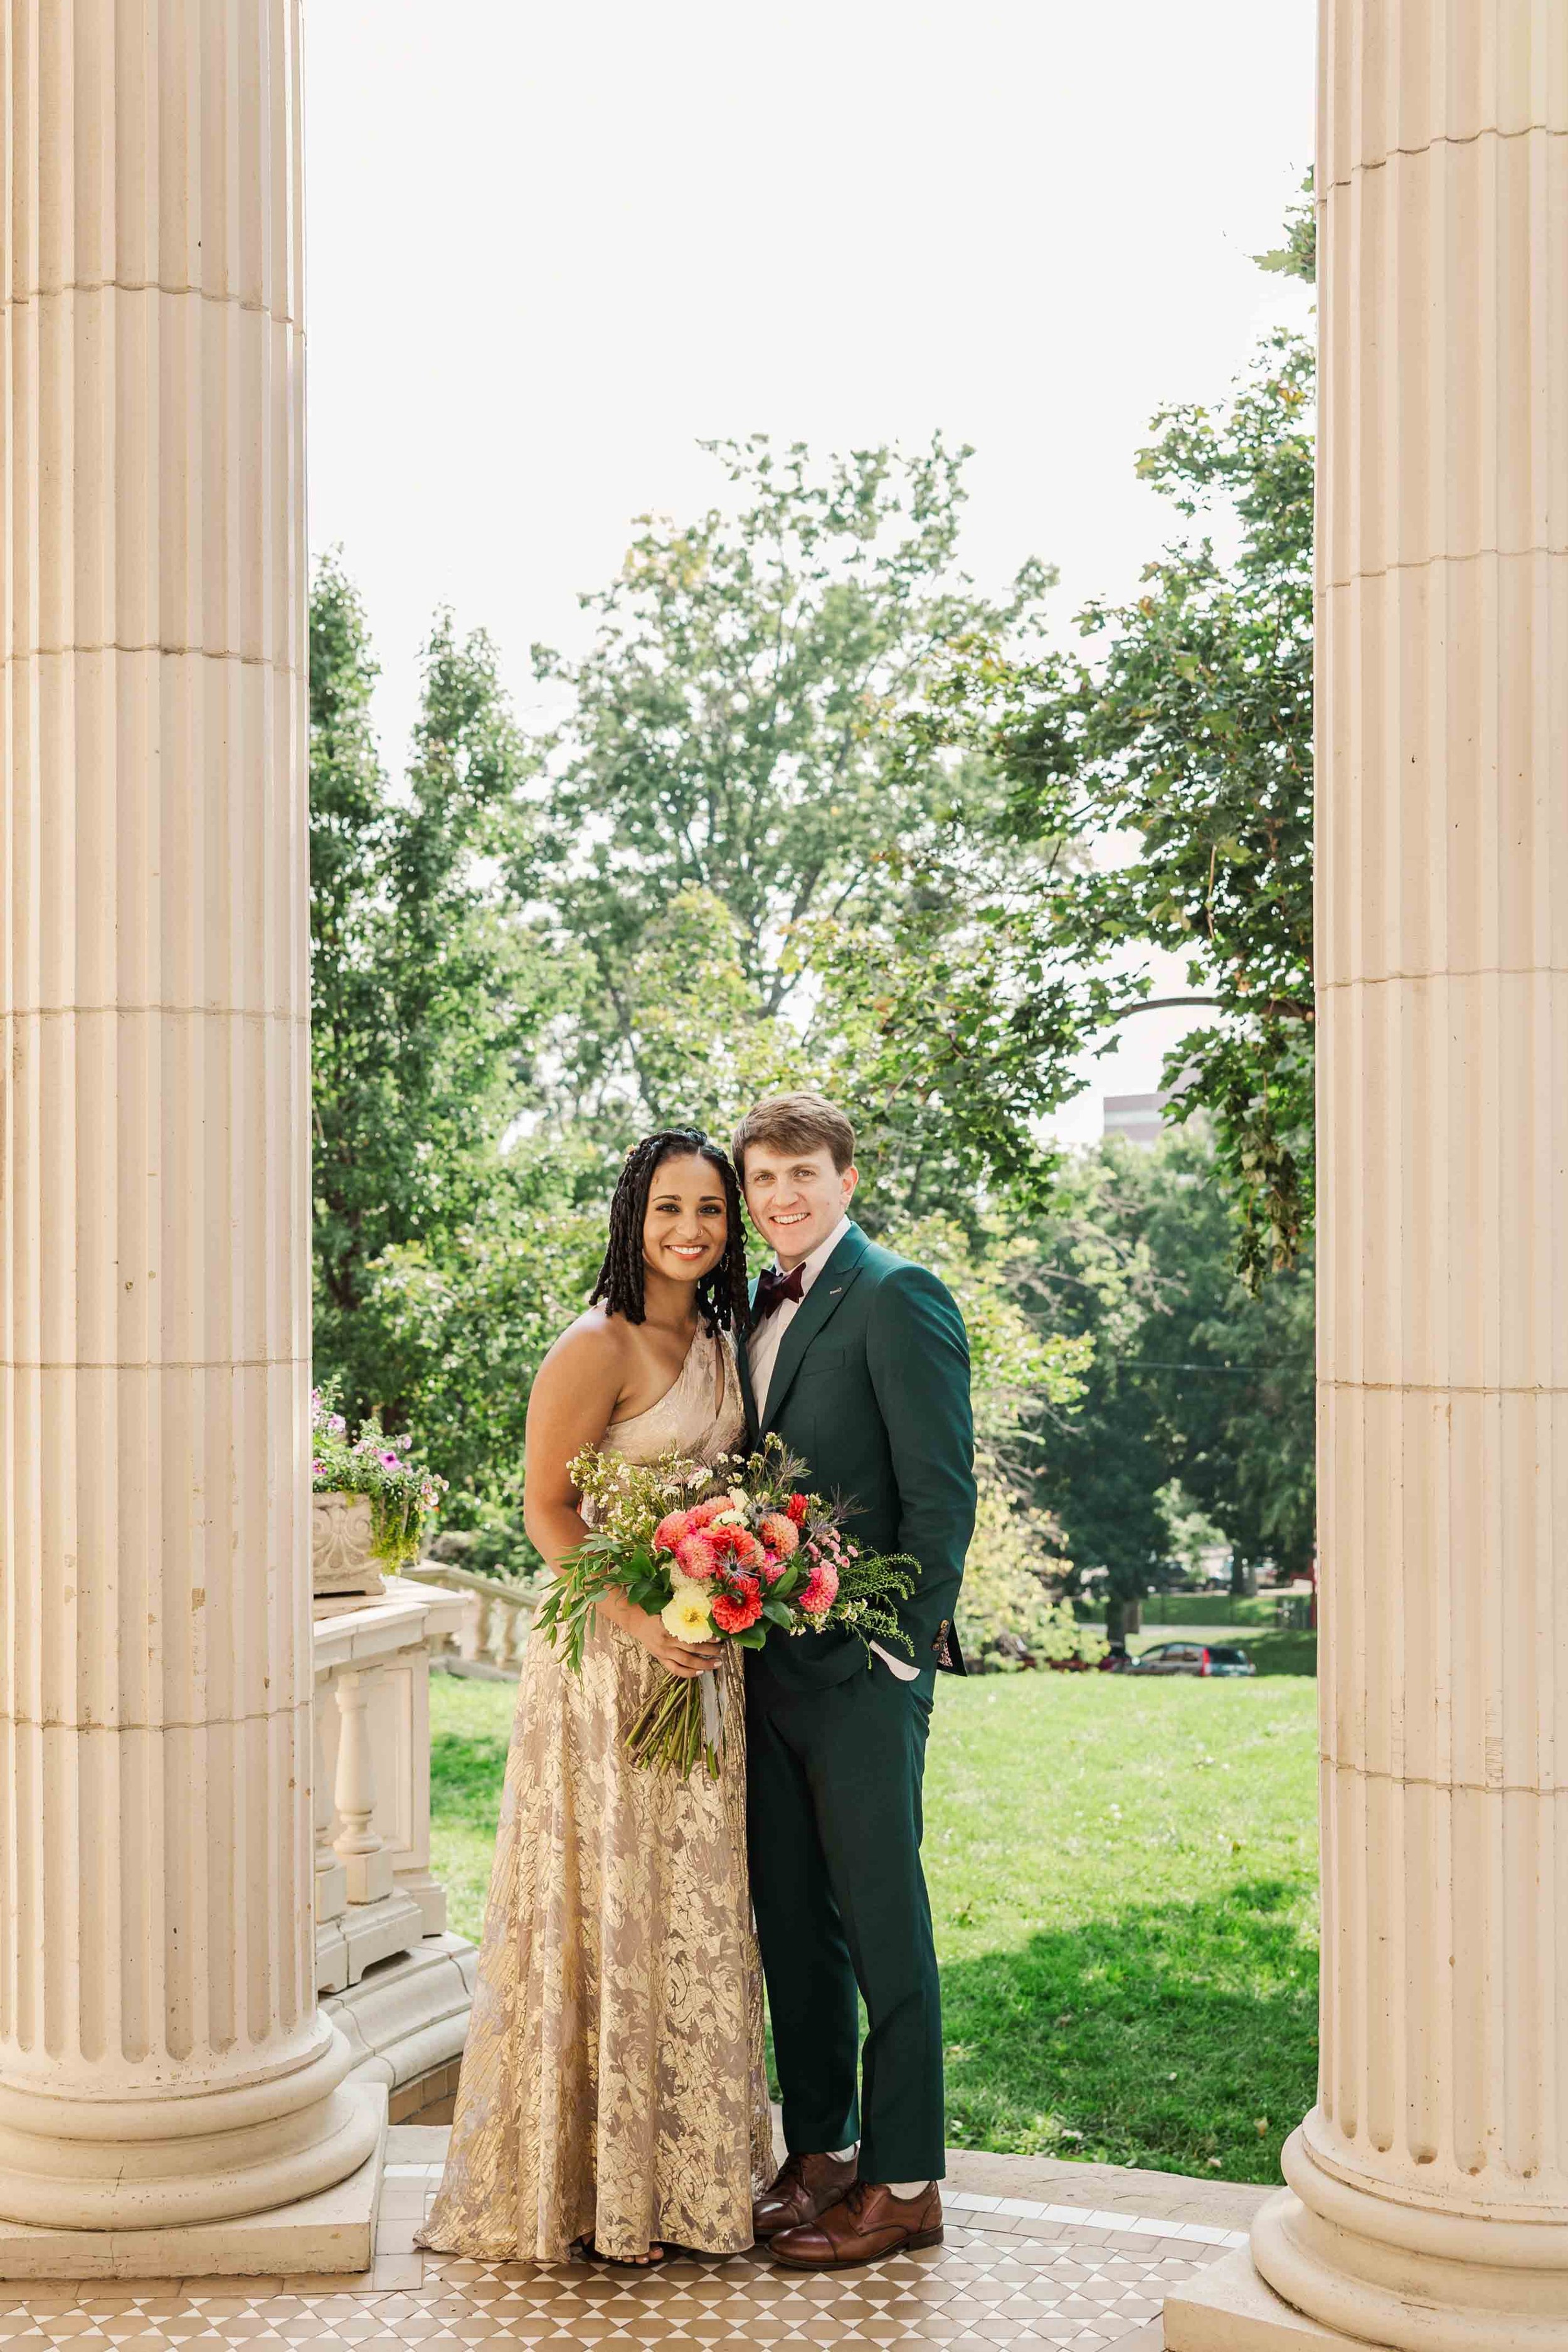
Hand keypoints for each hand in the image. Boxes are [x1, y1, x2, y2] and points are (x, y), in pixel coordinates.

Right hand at [607, 1594, 722, 1678]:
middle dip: (710, 1651)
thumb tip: (707, 1615)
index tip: (719, 1637)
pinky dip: (688, 1673)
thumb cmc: (656, 1612)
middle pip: (692, 1649)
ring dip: (704, 1664)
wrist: (637, 1621)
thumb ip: (684, 1614)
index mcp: (669, 1626)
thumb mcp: (669, 1610)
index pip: (691, 1634)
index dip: (706, 1637)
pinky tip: (700, 1673)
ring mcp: (663, 1652)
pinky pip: (675, 1670)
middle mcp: (666, 1641)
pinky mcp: (661, 1659)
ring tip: (716, 1663)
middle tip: (722, 1650)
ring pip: (686, 1662)